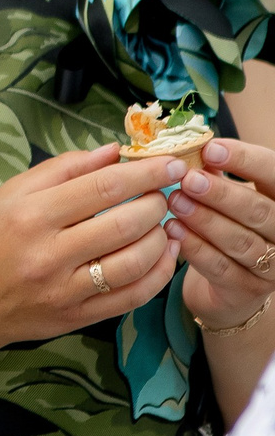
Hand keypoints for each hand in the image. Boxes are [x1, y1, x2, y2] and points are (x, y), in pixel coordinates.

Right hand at [0, 146, 181, 350]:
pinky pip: (133, 296)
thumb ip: (61, 169)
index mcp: (29, 216)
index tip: (172, 164)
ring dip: (161, 238)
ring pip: (135, 261)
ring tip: (161, 224)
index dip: (146, 173)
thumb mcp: (8, 195)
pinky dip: (158, 273)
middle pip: (126, 222)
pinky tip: (163, 256)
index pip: (103, 187)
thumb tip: (113, 152)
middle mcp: (48, 254)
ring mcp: (64, 289)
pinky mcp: (76, 316)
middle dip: (157, 202)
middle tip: (163, 194)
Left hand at [168, 139, 274, 328]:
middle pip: (261, 211)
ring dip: (205, 220)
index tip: (211, 149)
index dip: (246, 160)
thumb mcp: (228, 197)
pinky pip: (220, 266)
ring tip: (175, 202)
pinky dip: (195, 247)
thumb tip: (187, 146)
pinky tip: (171, 230)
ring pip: (241, 241)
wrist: (229, 286)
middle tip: (189, 179)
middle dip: (223, 194)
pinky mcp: (248, 289)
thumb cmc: (228, 227)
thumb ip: (215, 174)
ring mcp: (273, 266)